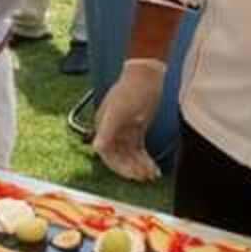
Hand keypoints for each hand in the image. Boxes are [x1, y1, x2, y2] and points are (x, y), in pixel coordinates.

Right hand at [92, 59, 165, 180]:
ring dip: (140, 166)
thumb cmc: (132, 90)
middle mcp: (112, 130)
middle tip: (145, 177)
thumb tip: (96, 148)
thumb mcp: (119, 111)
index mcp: (103, 126)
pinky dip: (145, 159)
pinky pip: (138, 149)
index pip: (107, 154)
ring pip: (130, 155)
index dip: (119, 167)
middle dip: (132, 168)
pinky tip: (153, 167)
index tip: (132, 175)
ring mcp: (124, 130)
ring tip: (152, 174)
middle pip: (119, 157)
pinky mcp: (136, 129)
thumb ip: (107, 130)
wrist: (147, 74)